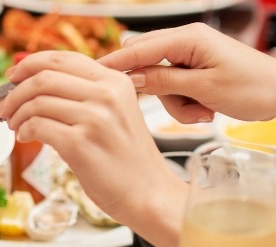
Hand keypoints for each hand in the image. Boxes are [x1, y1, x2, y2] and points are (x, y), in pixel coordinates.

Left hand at [0, 51, 187, 246]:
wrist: (147, 193)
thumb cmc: (127, 158)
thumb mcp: (116, 112)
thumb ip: (86, 94)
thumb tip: (37, 85)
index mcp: (114, 81)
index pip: (62, 58)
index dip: (30, 63)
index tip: (13, 76)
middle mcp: (106, 94)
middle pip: (43, 77)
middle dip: (15, 92)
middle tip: (5, 107)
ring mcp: (93, 118)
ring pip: (36, 101)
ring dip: (16, 114)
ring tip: (15, 126)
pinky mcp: (79, 143)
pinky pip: (37, 126)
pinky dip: (24, 130)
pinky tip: (25, 137)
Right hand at [99, 23, 275, 122]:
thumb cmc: (254, 88)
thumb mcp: (204, 88)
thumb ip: (163, 82)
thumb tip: (130, 80)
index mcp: (188, 38)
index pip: (138, 48)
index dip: (113, 64)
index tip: (90, 76)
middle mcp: (186, 42)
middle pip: (144, 64)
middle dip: (153, 90)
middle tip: (170, 104)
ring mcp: (190, 56)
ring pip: (158, 81)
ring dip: (173, 102)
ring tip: (200, 112)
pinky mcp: (193, 71)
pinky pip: (172, 88)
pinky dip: (183, 103)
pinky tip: (203, 109)